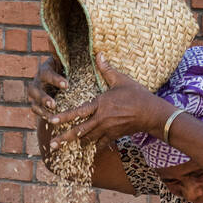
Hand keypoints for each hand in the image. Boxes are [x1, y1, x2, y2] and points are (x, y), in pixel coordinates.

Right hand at [27, 54, 68, 120]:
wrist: (61, 81)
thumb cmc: (69, 69)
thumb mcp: (69, 62)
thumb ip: (70, 56)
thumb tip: (84, 47)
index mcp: (46, 68)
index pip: (47, 73)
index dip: (55, 80)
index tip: (67, 86)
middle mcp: (38, 80)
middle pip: (35, 89)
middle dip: (44, 97)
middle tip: (54, 105)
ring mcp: (36, 93)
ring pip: (34, 101)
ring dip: (41, 109)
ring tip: (51, 116)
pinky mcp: (37, 103)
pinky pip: (35, 110)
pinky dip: (42, 115)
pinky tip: (50, 120)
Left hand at [48, 54, 165, 150]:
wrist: (151, 113)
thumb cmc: (137, 95)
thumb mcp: (121, 80)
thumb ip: (107, 69)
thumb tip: (99, 54)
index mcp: (100, 104)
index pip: (78, 112)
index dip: (64, 117)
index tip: (52, 120)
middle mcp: (101, 119)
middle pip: (79, 131)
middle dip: (64, 139)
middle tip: (51, 145)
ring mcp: (107, 130)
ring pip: (88, 139)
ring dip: (77, 142)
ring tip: (67, 147)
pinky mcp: (114, 136)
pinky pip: (101, 144)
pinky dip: (95, 147)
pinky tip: (90, 149)